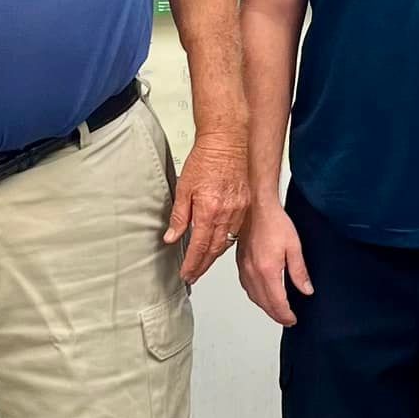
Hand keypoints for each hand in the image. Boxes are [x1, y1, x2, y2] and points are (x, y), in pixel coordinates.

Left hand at [163, 135, 248, 284]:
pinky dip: (226, 241)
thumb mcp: (184, 188)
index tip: (186, 273)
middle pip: (215, 249)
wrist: (227, 142)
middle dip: (203, 265)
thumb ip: (179, 216)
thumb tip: (172, 237)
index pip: (200, 246)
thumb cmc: (206, 159)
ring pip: (227, 242)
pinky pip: (236, 230)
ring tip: (204, 263)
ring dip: (214, 255)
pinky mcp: (246, 205)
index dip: (192, 263)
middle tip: (193, 274)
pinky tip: (219, 243)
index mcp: (209, 211)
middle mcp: (227, 214)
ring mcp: (239, 210)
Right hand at [238, 197, 313, 326]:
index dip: (286, 315)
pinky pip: (247, 288)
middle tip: (287, 320)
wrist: (256, 208)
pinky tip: (262, 295)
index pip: (277, 303)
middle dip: (277, 315)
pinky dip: (256, 297)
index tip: (293, 320)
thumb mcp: (294, 247)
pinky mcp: (240, 264)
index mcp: (267, 271)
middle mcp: (253, 273)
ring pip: (254, 298)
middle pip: (264, 304)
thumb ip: (299, 272)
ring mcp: (244, 269)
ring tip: (277, 311)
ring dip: (266, 307)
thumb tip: (306, 290)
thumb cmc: (274, 222)